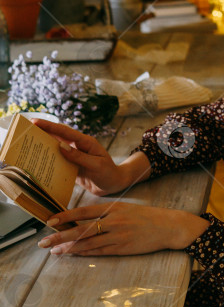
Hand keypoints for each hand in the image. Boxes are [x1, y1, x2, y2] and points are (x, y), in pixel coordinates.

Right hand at [30, 119, 147, 195]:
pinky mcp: (71, 166)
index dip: (50, 127)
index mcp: (85, 142)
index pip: (65, 132)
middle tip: (26, 131)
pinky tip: (38, 162)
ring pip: (56, 149)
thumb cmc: (108, 173)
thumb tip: (62, 147)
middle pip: (58, 137)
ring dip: (44, 147)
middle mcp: (78, 147)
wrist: (114, 184)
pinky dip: (48, 161)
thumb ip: (80, 157)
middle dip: (43, 133)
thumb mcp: (96, 165)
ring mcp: (74, 156)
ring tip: (28, 145)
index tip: (36, 122)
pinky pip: (58, 161)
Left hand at [37, 201, 182, 255]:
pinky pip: (100, 252)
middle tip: (43, 241)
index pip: (83, 212)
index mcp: (113, 208)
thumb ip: (107, 213)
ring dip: (69, 248)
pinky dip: (85, 253)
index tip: (50, 220)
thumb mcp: (126, 208)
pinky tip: (74, 255)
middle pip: (81, 229)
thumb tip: (84, 220)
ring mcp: (117, 236)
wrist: (167, 226)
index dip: (65, 216)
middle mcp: (113, 221)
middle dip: (60, 236)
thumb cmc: (146, 216)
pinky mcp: (122, 249)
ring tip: (54, 251)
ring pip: (88, 243)